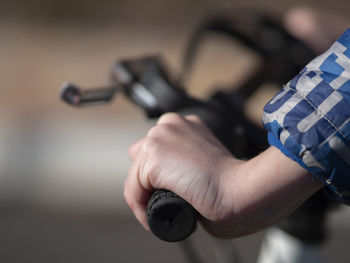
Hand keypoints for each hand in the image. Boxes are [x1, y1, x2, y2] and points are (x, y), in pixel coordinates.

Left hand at [124, 113, 322, 237]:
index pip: (156, 149)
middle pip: (141, 158)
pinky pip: (133, 190)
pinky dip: (140, 208)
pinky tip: (153, 217)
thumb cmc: (231, 183)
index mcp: (185, 124)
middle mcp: (169, 124)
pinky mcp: (153, 156)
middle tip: (163, 200)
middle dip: (147, 180)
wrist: (241, 189)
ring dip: (143, 197)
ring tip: (159, 212)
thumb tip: (172, 179)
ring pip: (136, 175)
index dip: (158, 175)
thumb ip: (188, 160)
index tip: (169, 193)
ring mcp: (159, 137)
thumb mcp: (206, 161)